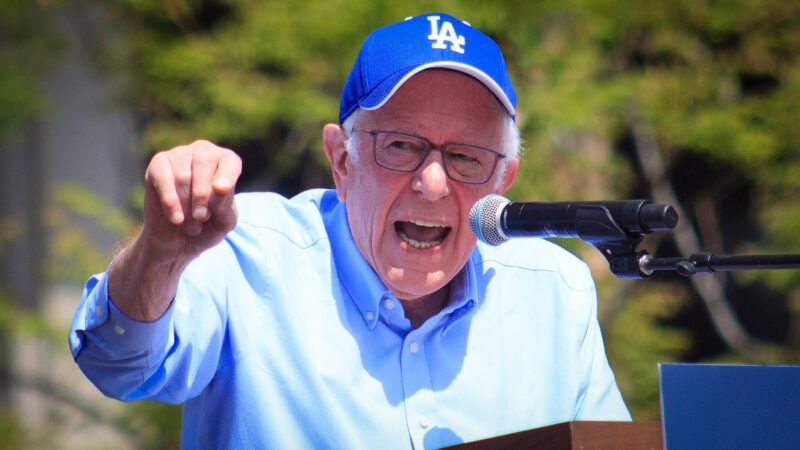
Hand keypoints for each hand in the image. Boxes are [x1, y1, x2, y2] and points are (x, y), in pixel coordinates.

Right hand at [142, 140, 241, 260]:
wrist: (178, 240)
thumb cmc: (208, 226)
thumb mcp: (224, 221)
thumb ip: (226, 205)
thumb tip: (219, 188)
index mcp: (226, 162)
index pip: (230, 162)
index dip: (227, 176)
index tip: (221, 190)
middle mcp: (204, 152)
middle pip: (204, 163)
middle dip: (202, 194)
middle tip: (201, 217)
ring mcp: (179, 154)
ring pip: (183, 175)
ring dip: (186, 204)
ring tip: (192, 225)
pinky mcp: (158, 164)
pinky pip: (163, 178)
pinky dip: (170, 202)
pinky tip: (176, 218)